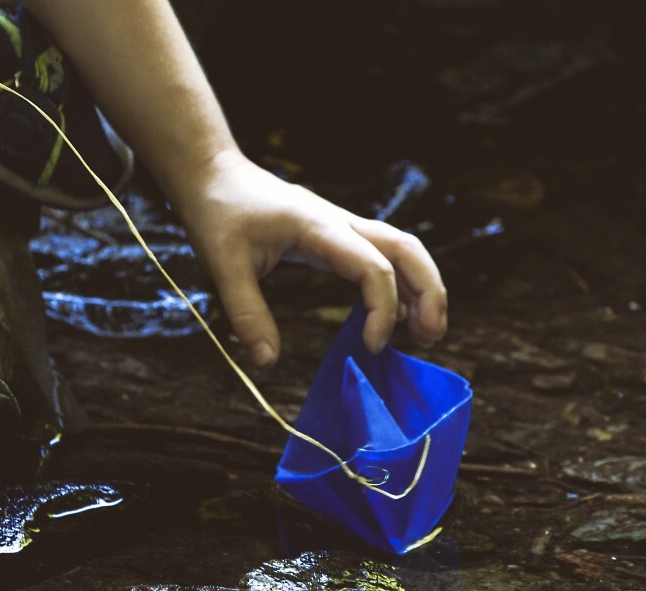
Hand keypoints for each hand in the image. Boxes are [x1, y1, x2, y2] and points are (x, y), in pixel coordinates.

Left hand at [174, 150, 447, 367]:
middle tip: (432, 337)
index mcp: (319, 227)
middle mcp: (340, 224)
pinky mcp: (336, 236)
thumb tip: (266, 362)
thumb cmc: (218, 211)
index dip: (383, 310)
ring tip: (425, 333)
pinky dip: (398, 285)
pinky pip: (381, 256)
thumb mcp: (224, 264)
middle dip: (429, 292)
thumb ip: (247, 314)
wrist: (213, 174)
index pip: (374, 267)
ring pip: (402, 250)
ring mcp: (342, 228)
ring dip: (422, 287)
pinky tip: (396, 316)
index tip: (372, 347)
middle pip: (408, 250)